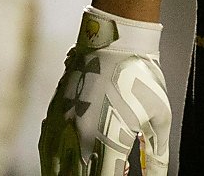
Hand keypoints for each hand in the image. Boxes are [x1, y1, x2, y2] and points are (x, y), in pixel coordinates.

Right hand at [40, 7, 173, 175]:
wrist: (115, 40)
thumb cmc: (142, 76)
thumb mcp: (159, 115)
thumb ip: (157, 152)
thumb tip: (158, 174)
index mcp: (111, 141)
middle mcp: (82, 139)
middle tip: (99, 175)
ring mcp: (65, 126)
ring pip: (56, 168)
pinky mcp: (55, 113)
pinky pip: (45, 147)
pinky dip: (48, 163)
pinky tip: (53, 169)